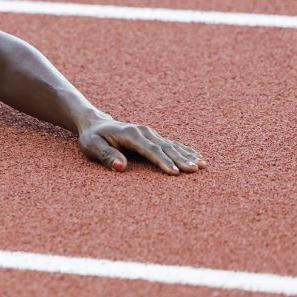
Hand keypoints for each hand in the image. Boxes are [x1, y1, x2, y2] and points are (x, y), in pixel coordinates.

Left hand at [78, 117, 206, 174]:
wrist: (95, 124)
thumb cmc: (92, 138)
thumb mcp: (93, 147)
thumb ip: (106, 156)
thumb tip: (121, 167)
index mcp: (130, 134)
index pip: (150, 150)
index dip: (162, 161)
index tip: (174, 173)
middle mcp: (144, 132)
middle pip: (165, 147)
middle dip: (181, 159)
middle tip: (196, 170)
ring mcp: (150, 133)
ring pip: (171, 145)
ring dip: (187, 155)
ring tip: (204, 164)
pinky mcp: (153, 137)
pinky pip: (171, 144)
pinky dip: (185, 150)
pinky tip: (197, 156)